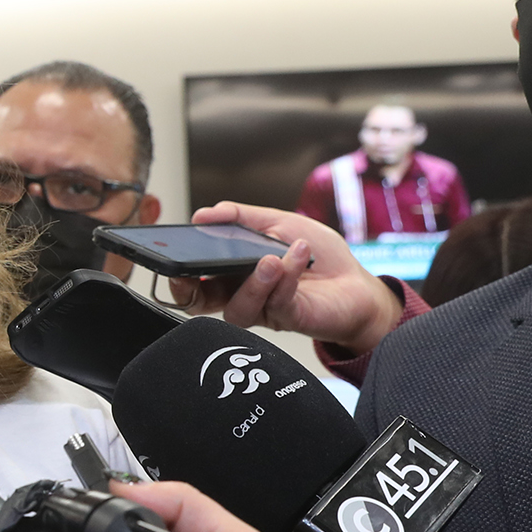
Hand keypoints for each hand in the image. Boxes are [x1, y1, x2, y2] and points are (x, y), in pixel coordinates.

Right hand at [165, 203, 403, 353]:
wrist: (359, 282)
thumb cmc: (320, 256)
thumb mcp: (279, 223)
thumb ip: (242, 217)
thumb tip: (204, 212)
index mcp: (234, 274)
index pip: (196, 280)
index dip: (178, 276)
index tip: (171, 260)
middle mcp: (244, 296)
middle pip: (202, 304)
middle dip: (192, 290)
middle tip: (194, 273)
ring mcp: (266, 311)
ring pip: (238, 308)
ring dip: (253, 281)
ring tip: (271, 258)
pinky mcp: (290, 319)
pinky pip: (277, 303)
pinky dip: (286, 277)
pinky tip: (297, 255)